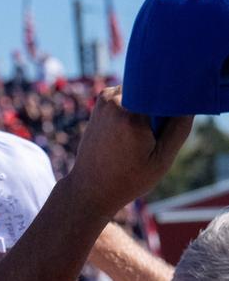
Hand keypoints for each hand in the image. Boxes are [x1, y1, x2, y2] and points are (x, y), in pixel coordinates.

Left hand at [70, 86, 192, 216]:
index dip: (172, 104)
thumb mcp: (161, 161)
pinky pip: (127, 97)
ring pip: (140, 93)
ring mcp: (104, 100)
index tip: (166, 127)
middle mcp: (115, 101)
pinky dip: (132, 110)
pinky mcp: (100, 102)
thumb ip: (179, 129)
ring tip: (136, 139)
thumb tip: (188, 102)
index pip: (165, 91)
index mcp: (131, 115)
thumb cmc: (127, 180)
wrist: (91, 189)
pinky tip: (127, 134)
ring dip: (144, 110)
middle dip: (157, 109)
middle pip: (152, 91)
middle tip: (149, 138)